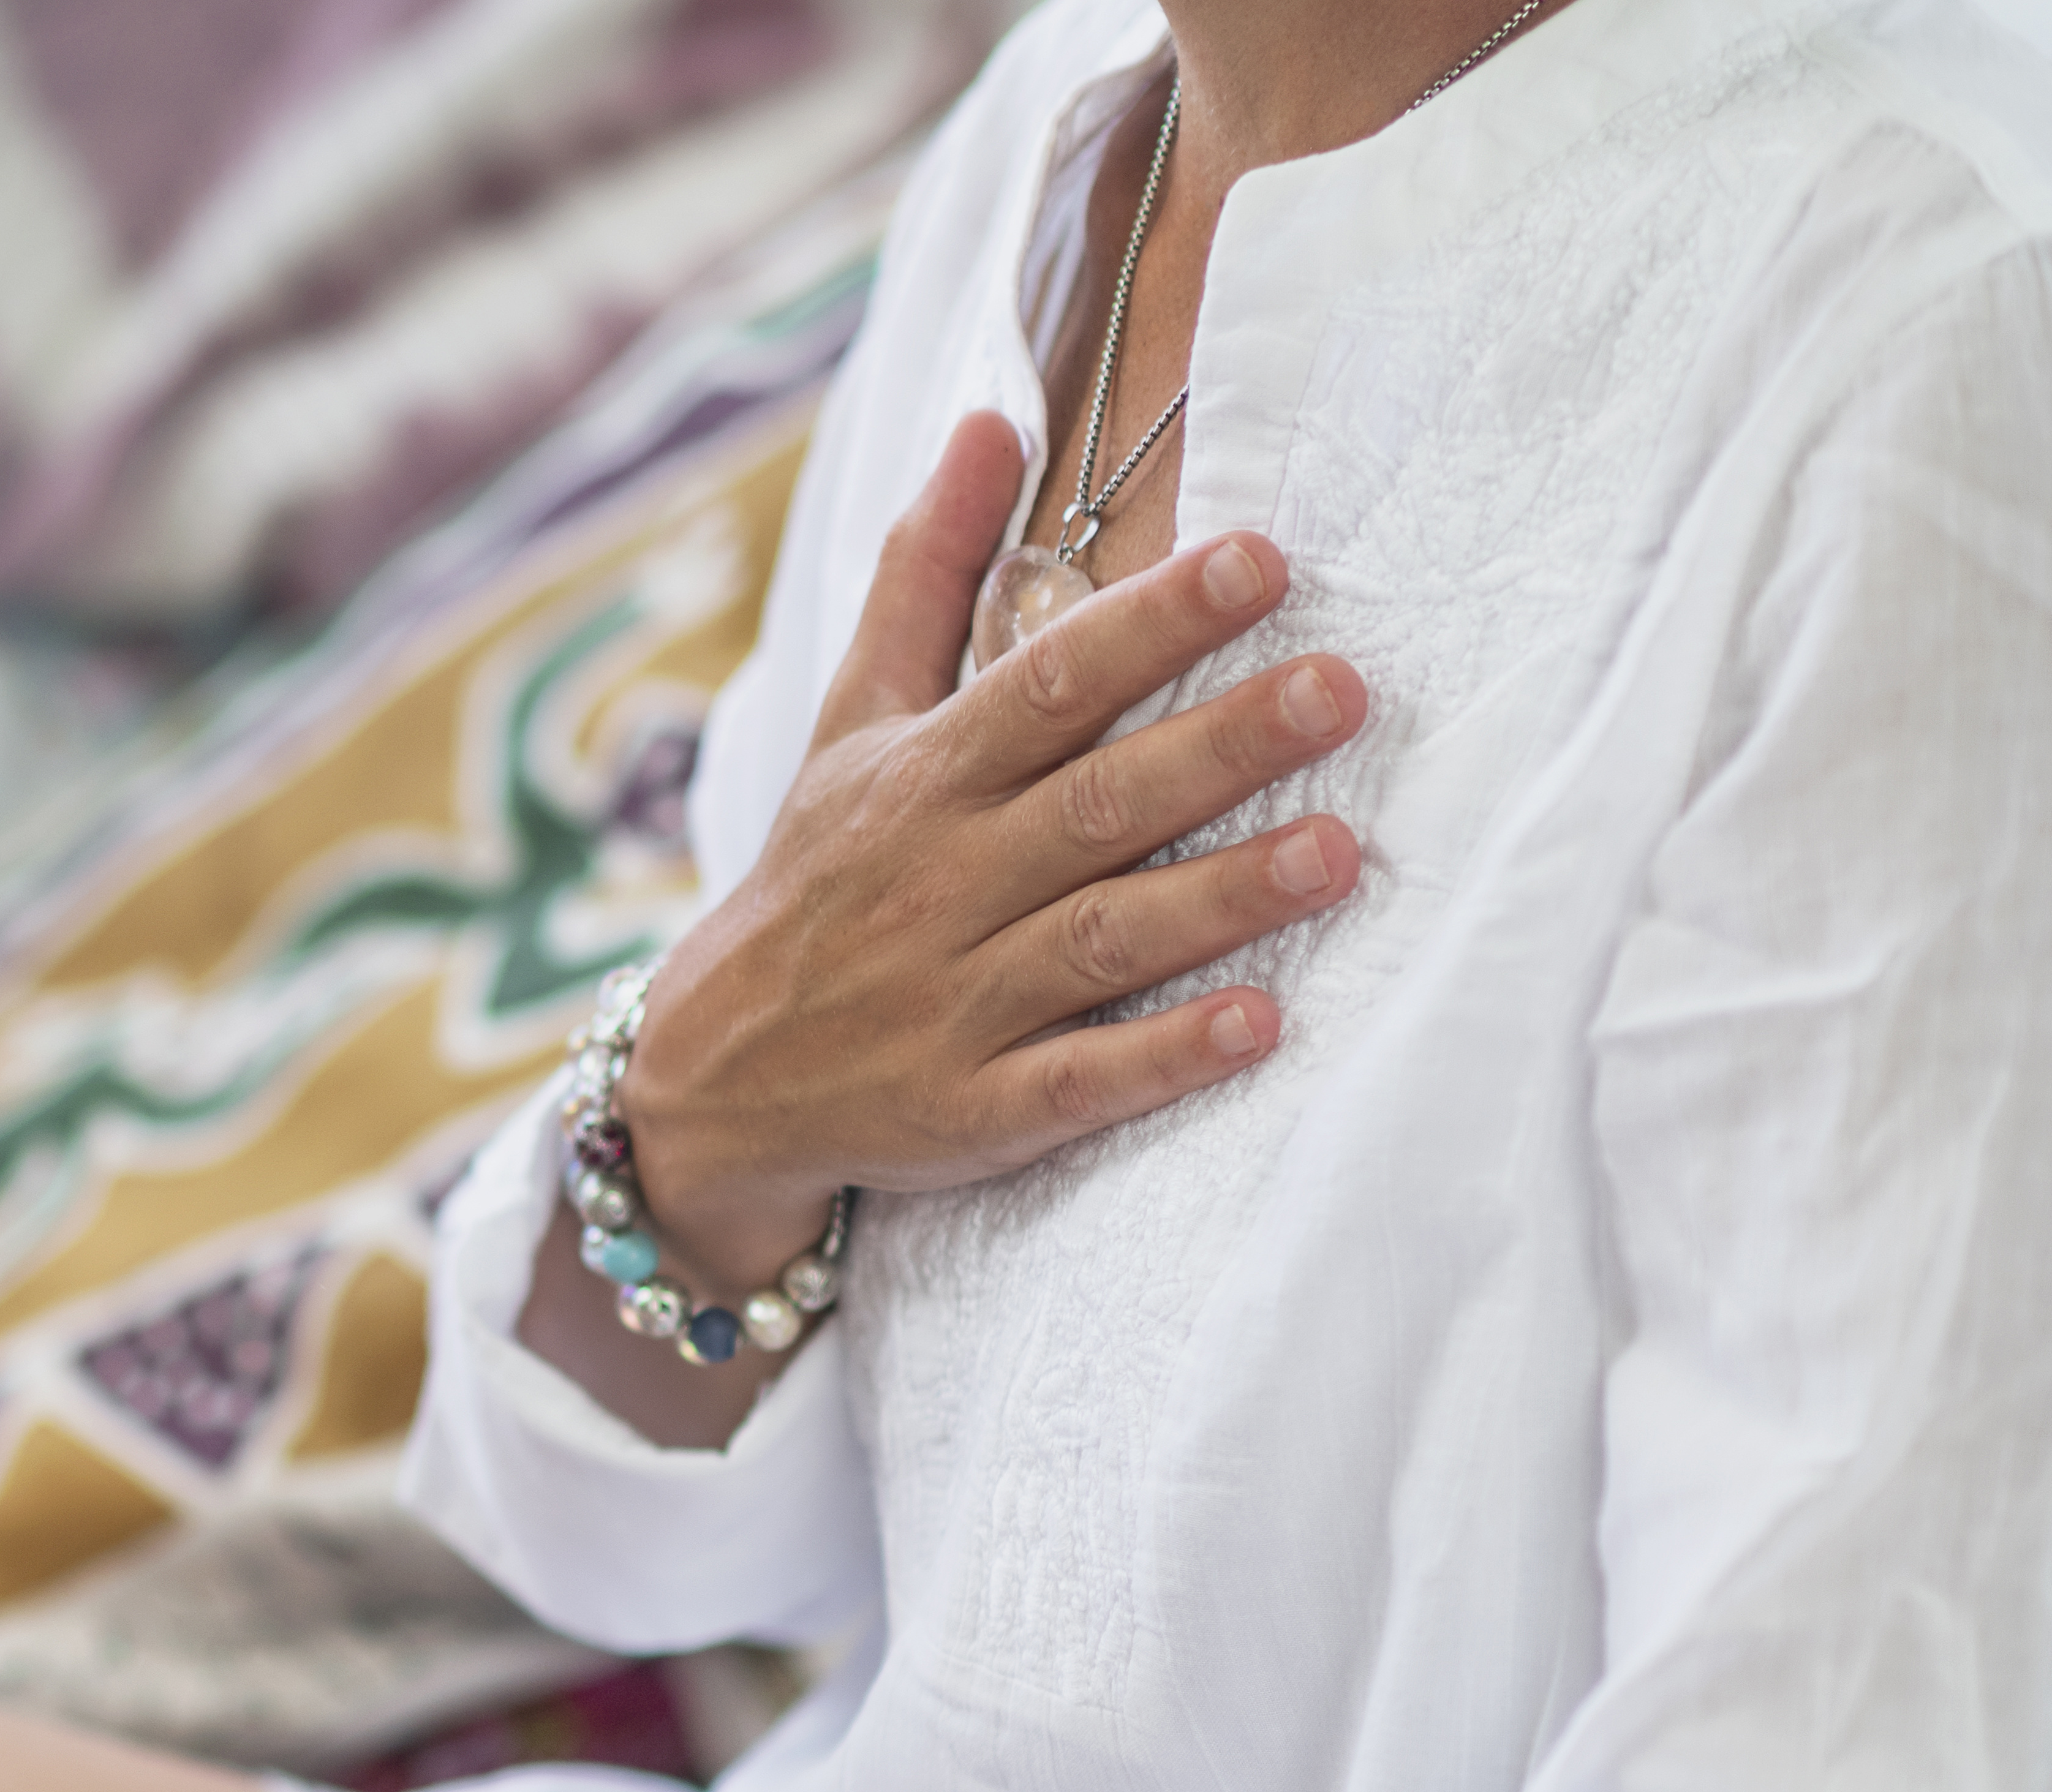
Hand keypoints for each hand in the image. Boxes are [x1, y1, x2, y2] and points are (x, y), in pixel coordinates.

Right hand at [610, 411, 1371, 1289]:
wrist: (708, 1079)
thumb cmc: (818, 877)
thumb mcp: (851, 722)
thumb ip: (925, 575)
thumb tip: (987, 420)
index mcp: (921, 780)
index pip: (1046, 685)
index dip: (1152, 623)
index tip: (1260, 560)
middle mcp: (938, 882)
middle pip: (1094, 802)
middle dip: (1219, 743)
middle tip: (1343, 688)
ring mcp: (952, 1003)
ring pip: (1100, 938)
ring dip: (1220, 896)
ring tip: (1342, 850)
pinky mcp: (971, 1111)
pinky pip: (1075, 1083)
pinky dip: (1162, 1057)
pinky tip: (1259, 1027)